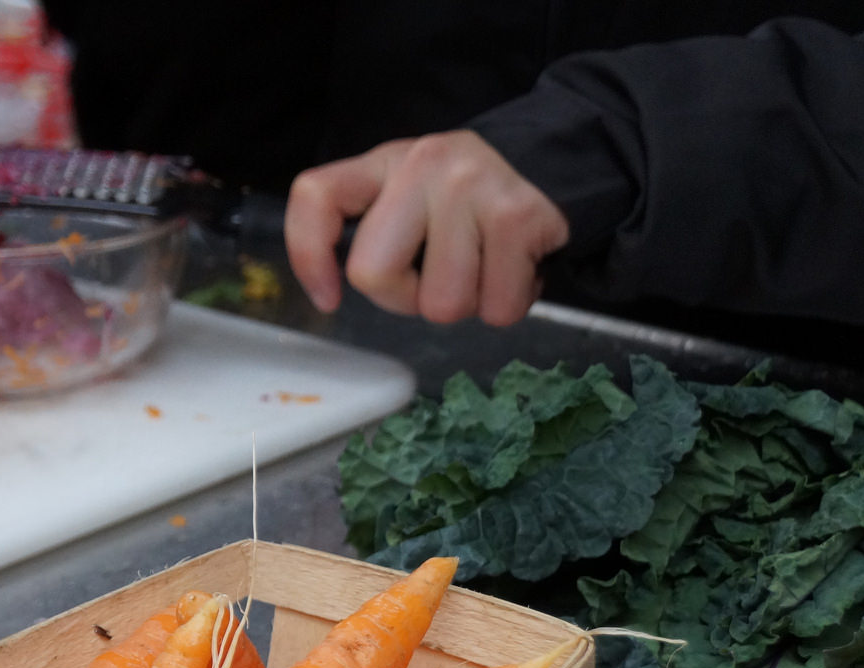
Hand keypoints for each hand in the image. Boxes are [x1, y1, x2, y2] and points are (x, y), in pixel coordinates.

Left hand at [285, 131, 570, 325]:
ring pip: (441, 305)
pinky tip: (513, 267)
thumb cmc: (466, 199)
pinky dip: (506, 303)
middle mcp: (424, 164)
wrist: (556, 164)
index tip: (327, 297)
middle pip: (372, 276)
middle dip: (404, 298)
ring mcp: (474, 186)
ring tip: (481, 264)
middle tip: (436, 274)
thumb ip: (367, 229)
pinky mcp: (521, 216)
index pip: (315, 195)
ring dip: (463, 304)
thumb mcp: (406, 194)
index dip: (308, 256)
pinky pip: (497, 308)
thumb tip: (328, 294)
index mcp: (385, 162)